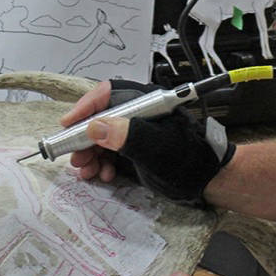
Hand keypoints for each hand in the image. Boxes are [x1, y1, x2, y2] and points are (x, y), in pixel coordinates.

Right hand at [64, 79, 234, 204]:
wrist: (206, 182)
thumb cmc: (188, 159)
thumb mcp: (155, 147)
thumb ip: (126, 135)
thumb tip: (95, 126)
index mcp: (146, 103)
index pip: (108, 94)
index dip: (85, 106)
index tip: (69, 123)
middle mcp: (138, 115)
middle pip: (100, 119)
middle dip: (84, 138)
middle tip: (74, 156)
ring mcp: (135, 134)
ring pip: (101, 138)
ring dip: (89, 154)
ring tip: (85, 170)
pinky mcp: (135, 151)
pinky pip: (109, 153)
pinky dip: (101, 164)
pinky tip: (102, 175)